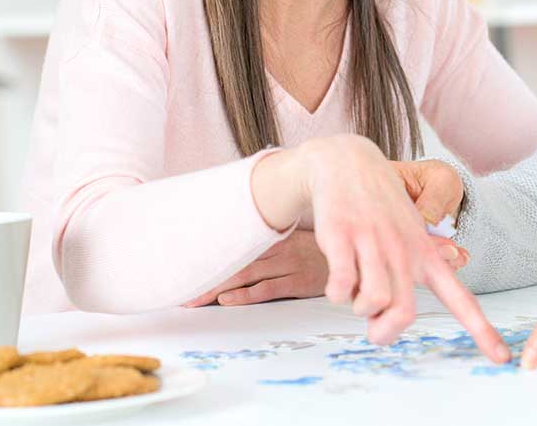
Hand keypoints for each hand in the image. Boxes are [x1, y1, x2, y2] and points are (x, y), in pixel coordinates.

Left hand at [183, 229, 326, 306]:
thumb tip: (239, 252)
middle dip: (205, 279)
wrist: (356, 254)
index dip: (208, 258)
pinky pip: (266, 289)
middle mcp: (277, 248)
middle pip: (233, 263)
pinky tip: (227, 300)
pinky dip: (245, 295)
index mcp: (273, 236)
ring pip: (244, 275)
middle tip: (180, 293)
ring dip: (216, 289)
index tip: (183, 268)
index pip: (234, 246)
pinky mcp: (298, 281)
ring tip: (194, 301)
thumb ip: (271, 241)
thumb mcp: (296, 238)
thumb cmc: (321, 250)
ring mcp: (288, 264)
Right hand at [250, 136, 508, 363]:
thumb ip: (431, 254)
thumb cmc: (382, 204)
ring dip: (357, 308)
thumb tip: (458, 260)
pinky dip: (336, 293)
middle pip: (403, 314)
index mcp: (426, 254)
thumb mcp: (413, 227)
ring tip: (353, 288)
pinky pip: (340, 287)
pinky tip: (337, 277)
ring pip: (372, 302)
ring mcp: (374, 243)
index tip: (502, 359)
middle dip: (384, 331)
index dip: (482, 331)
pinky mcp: (343, 237)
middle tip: (373, 323)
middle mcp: (404, 251)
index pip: (461, 299)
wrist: (348, 163)